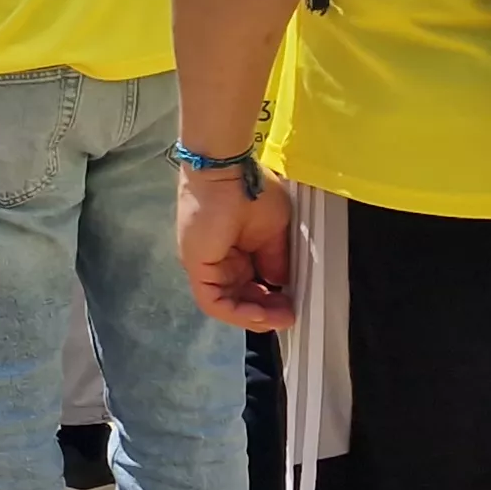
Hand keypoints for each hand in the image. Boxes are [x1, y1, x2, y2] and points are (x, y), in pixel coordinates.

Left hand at [178, 164, 295, 330]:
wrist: (226, 172)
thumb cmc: (251, 191)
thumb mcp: (274, 230)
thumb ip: (276, 259)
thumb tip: (282, 283)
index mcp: (236, 250)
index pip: (252, 285)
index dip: (272, 299)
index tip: (293, 304)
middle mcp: (219, 261)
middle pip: (240, 299)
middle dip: (267, 312)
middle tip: (290, 315)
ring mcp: (206, 266)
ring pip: (228, 305)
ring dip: (255, 317)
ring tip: (280, 317)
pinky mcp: (197, 267)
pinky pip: (214, 302)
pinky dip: (238, 313)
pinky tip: (261, 314)